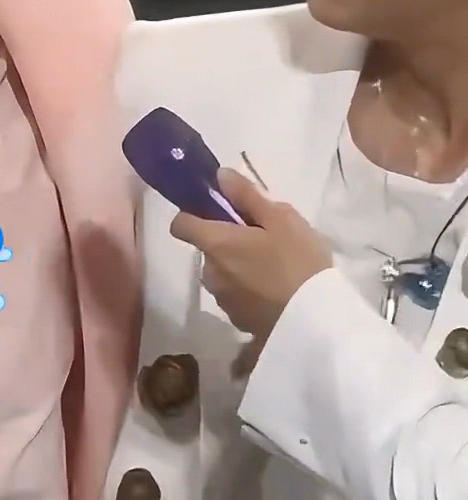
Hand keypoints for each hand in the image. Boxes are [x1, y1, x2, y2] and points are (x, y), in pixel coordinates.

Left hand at [169, 169, 333, 351]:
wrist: (317, 323)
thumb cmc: (299, 263)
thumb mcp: (281, 219)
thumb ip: (246, 196)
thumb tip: (220, 176)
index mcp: (215, 243)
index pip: (181, 224)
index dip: (193, 215)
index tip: (219, 213)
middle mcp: (210, 271)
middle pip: (207, 249)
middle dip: (227, 242)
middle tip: (263, 240)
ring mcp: (222, 299)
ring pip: (222, 273)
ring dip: (237, 267)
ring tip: (274, 269)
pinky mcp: (237, 320)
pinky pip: (235, 296)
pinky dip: (247, 290)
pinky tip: (275, 292)